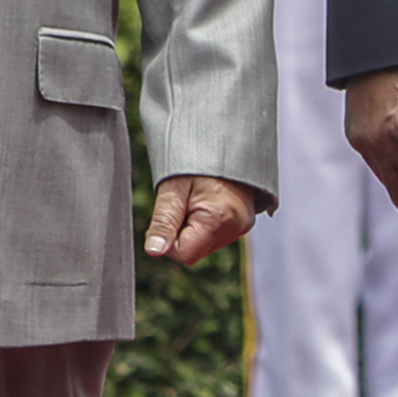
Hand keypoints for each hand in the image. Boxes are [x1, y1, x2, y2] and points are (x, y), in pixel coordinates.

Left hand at [144, 173, 260, 264]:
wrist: (227, 143)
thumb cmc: (198, 162)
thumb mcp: (173, 188)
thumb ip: (163, 222)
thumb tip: (154, 250)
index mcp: (219, 219)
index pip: (184, 254)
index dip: (169, 239)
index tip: (171, 212)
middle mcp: (236, 228)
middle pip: (195, 251)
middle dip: (182, 233)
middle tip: (184, 203)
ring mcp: (242, 227)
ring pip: (204, 245)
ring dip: (193, 230)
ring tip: (197, 200)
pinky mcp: (243, 224)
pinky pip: (216, 236)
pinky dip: (206, 225)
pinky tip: (207, 204)